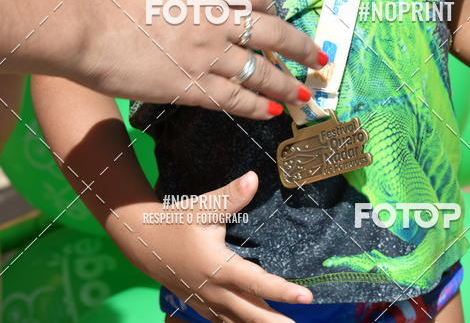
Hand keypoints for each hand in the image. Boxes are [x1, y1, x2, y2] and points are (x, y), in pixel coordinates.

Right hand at [70, 0, 326, 117]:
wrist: (86, 26)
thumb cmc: (110, 0)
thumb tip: (190, 8)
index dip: (272, 8)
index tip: (278, 18)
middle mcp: (216, 19)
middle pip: (274, 33)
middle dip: (302, 48)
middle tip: (321, 58)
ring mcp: (208, 54)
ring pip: (262, 71)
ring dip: (287, 85)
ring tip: (305, 96)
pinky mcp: (192, 87)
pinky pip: (236, 99)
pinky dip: (258, 107)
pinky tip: (273, 113)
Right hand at [123, 172, 312, 322]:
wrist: (144, 243)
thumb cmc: (176, 222)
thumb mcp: (203, 207)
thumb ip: (230, 196)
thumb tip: (253, 178)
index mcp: (218, 267)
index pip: (257, 283)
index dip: (283, 291)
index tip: (306, 297)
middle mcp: (215, 290)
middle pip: (250, 314)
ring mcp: (206, 302)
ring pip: (237, 321)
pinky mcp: (200, 305)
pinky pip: (224, 321)